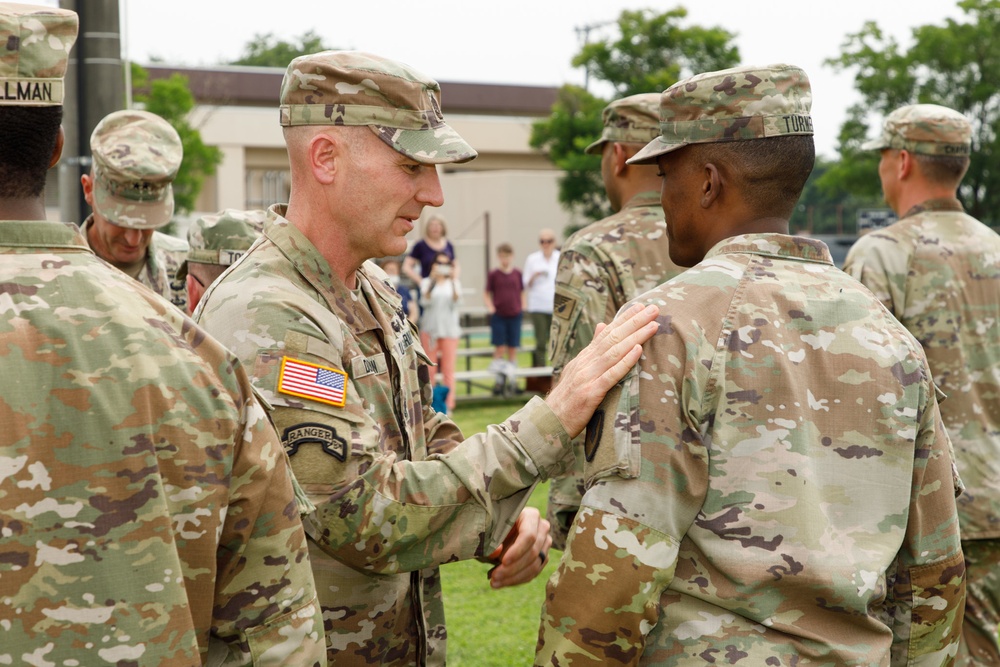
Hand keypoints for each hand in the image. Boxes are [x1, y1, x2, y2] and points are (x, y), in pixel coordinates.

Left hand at [487, 507, 551, 587]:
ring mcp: (544, 544)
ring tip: (494, 582)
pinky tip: (501, 582)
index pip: (529, 536)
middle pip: (533, 553)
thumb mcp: (488, 529)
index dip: (517, 550)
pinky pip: (533, 573)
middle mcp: (542, 529)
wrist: (497, 528)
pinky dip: (516, 580)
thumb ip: (490, 539)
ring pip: (534, 566)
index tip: (503, 562)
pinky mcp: (542, 558)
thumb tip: (497, 552)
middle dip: (513, 568)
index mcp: (531, 516)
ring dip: (513, 577)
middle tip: (494, 576)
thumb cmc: (492, 525)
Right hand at [545, 302, 658, 436]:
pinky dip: (625, 361)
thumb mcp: (577, 369)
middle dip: (635, 322)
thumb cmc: (567, 399)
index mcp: (584, 357)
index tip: (641, 306)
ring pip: (615, 352)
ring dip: (635, 337)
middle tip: (653, 309)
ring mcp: (588, 377)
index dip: (624, 318)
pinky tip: (638, 351)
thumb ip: (592, 350)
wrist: (549, 421)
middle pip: (613, 338)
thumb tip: (602, 326)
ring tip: (653, 325)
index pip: (607, 333)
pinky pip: (611, 375)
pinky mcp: (590, 393)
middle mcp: (586, 363)